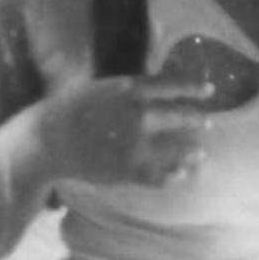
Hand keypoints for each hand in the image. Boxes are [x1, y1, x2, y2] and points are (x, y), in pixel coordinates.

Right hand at [36, 75, 212, 186]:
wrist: (48, 140)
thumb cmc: (70, 109)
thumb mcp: (100, 87)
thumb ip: (128, 89)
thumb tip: (152, 84)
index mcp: (130, 90)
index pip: (172, 86)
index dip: (194, 88)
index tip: (210, 91)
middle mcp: (139, 116)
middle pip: (180, 117)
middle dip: (197, 120)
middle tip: (208, 123)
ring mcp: (136, 145)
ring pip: (177, 150)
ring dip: (192, 152)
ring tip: (201, 155)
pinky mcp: (130, 170)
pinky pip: (161, 175)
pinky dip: (175, 176)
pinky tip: (182, 174)